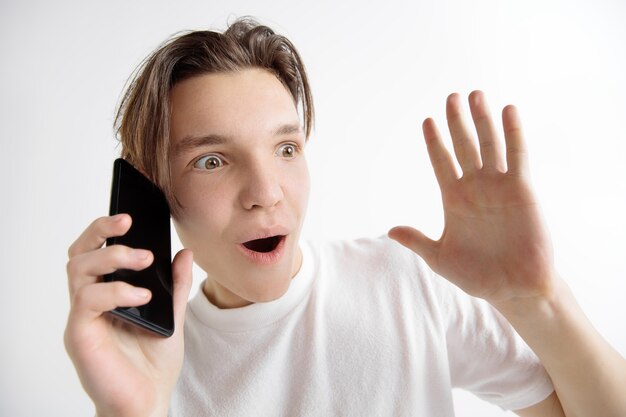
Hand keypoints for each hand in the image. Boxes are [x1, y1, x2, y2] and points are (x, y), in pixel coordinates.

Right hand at [64, 214, 192, 416]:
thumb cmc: (153, 361)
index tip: (130, 214)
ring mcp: (82, 318)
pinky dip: (116, 291)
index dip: (105, 229)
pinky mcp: (79, 335)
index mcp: (107, 293)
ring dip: (111, 257)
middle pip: (79, 253)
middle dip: (100, 231)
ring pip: (78, 270)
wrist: (148, 401)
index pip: (95, 251)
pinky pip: (87, 301)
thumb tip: (185, 251)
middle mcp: (88, 302)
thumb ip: (176, 286)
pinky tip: (142, 295)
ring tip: (144, 258)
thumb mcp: (173, 316)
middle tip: (127, 222)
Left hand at [389, 91, 556, 304]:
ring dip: (482, 120)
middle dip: (457, 122)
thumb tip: (390, 230)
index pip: (442, 162)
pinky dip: (513, 134)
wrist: (514, 288)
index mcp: (454, 199)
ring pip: (488, 145)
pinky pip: (517, 157)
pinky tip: (508, 111)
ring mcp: (499, 187)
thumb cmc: (477, 275)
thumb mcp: (440, 257)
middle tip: (451, 96)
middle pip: (464, 146)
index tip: (427, 121)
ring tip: (475, 94)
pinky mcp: (522, 190)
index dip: (435, 142)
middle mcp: (475, 187)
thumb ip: (417, 240)